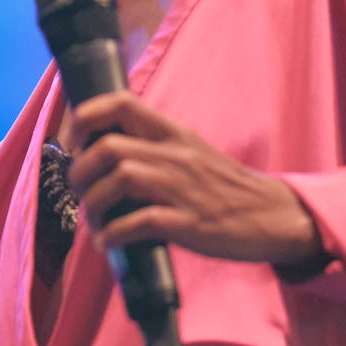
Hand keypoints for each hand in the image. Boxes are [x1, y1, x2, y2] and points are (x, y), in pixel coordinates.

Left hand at [67, 91, 323, 265]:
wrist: (273, 216)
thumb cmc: (224, 185)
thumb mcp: (190, 150)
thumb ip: (153, 143)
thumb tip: (102, 148)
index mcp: (172, 132)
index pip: (121, 102)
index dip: (86, 116)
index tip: (72, 142)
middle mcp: (175, 153)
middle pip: (109, 146)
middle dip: (80, 170)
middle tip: (78, 190)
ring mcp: (182, 188)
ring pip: (119, 179)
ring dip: (94, 204)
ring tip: (92, 222)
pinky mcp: (190, 224)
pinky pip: (139, 223)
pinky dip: (113, 234)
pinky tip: (107, 243)